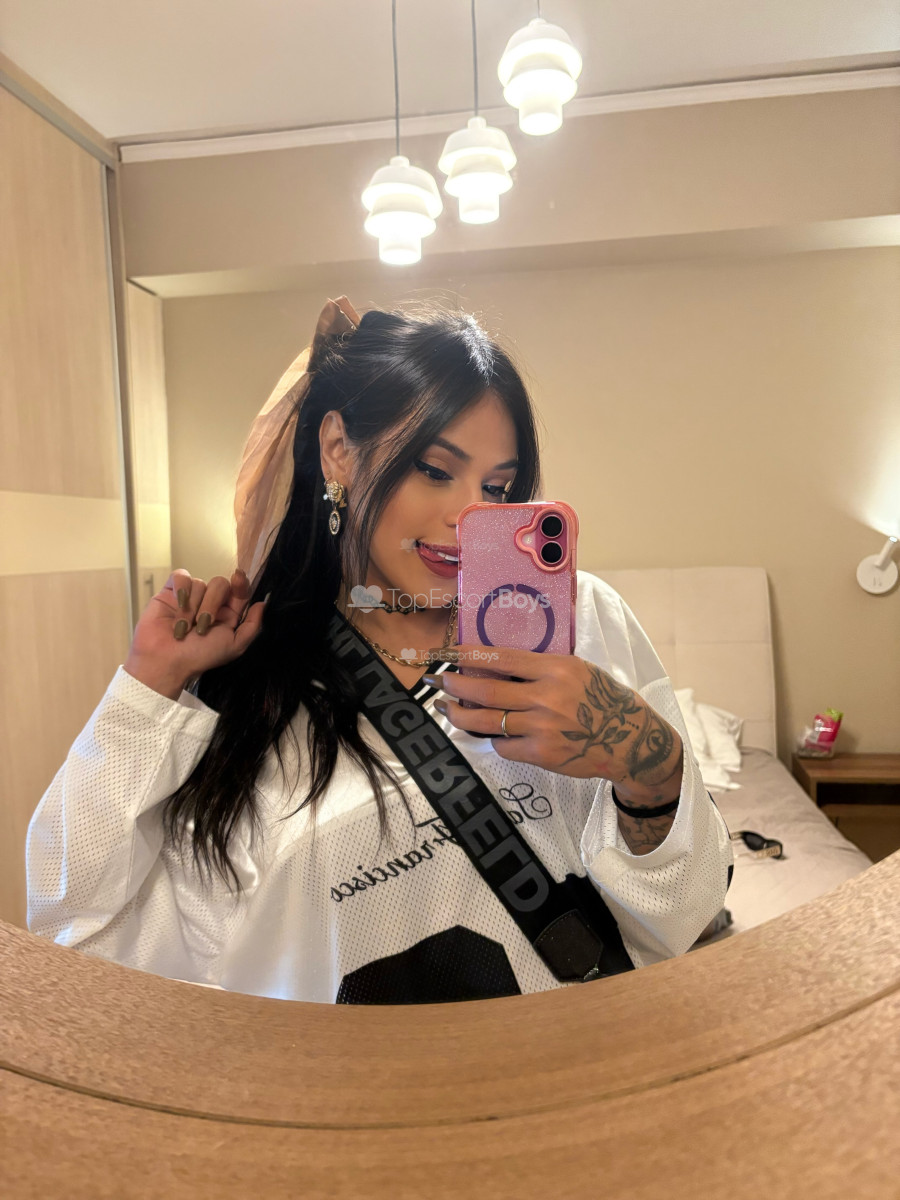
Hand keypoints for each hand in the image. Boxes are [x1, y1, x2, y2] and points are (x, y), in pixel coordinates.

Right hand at [124, 568, 266, 698]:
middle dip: (212, 604)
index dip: (241, 583)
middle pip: (220, 584)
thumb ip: (252, 626)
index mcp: (228, 614)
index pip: (240, 590)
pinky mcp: (170, 592)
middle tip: (202, 626)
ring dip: (192, 608)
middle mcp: (210, 602)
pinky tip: (177, 604)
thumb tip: (263, 603)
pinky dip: (181, 590)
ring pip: (200, 583)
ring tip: (183, 628)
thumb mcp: (234, 646)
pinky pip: (180, 577)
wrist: (165, 661)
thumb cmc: (199, 657)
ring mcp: (190, 596)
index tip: (238, 579)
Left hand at [428, 644, 682, 798]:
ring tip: (446, 708)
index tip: (446, 653)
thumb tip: (493, 664)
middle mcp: (547, 696)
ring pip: (487, 720)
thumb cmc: (602, 699)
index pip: (501, 657)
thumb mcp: (577, 670)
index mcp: (556, 668)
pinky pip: (503, 744)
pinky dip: (493, 737)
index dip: (468, 655)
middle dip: (454, 685)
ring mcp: (543, 727)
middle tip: (436, 681)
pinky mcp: (542, 753)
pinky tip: (490, 732)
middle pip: (486, 690)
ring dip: (460, 714)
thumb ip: (540, 667)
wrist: (629, 739)